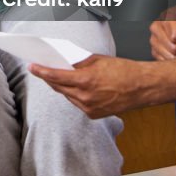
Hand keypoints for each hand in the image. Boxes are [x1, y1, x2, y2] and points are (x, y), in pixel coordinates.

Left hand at [30, 53, 175, 117]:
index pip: (56, 76)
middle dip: (50, 78)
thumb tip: (63, 62)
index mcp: (86, 81)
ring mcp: (89, 108)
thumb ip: (78, 63)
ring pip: (67, 96)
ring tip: (58, 77)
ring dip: (62, 87)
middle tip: (41, 69)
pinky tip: (75, 88)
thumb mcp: (98, 60)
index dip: (42, 71)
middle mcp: (85, 97)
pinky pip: (77, 103)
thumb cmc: (123, 70)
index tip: (32, 66)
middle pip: (59, 88)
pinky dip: (74, 95)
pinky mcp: (94, 115)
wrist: (143, 87)